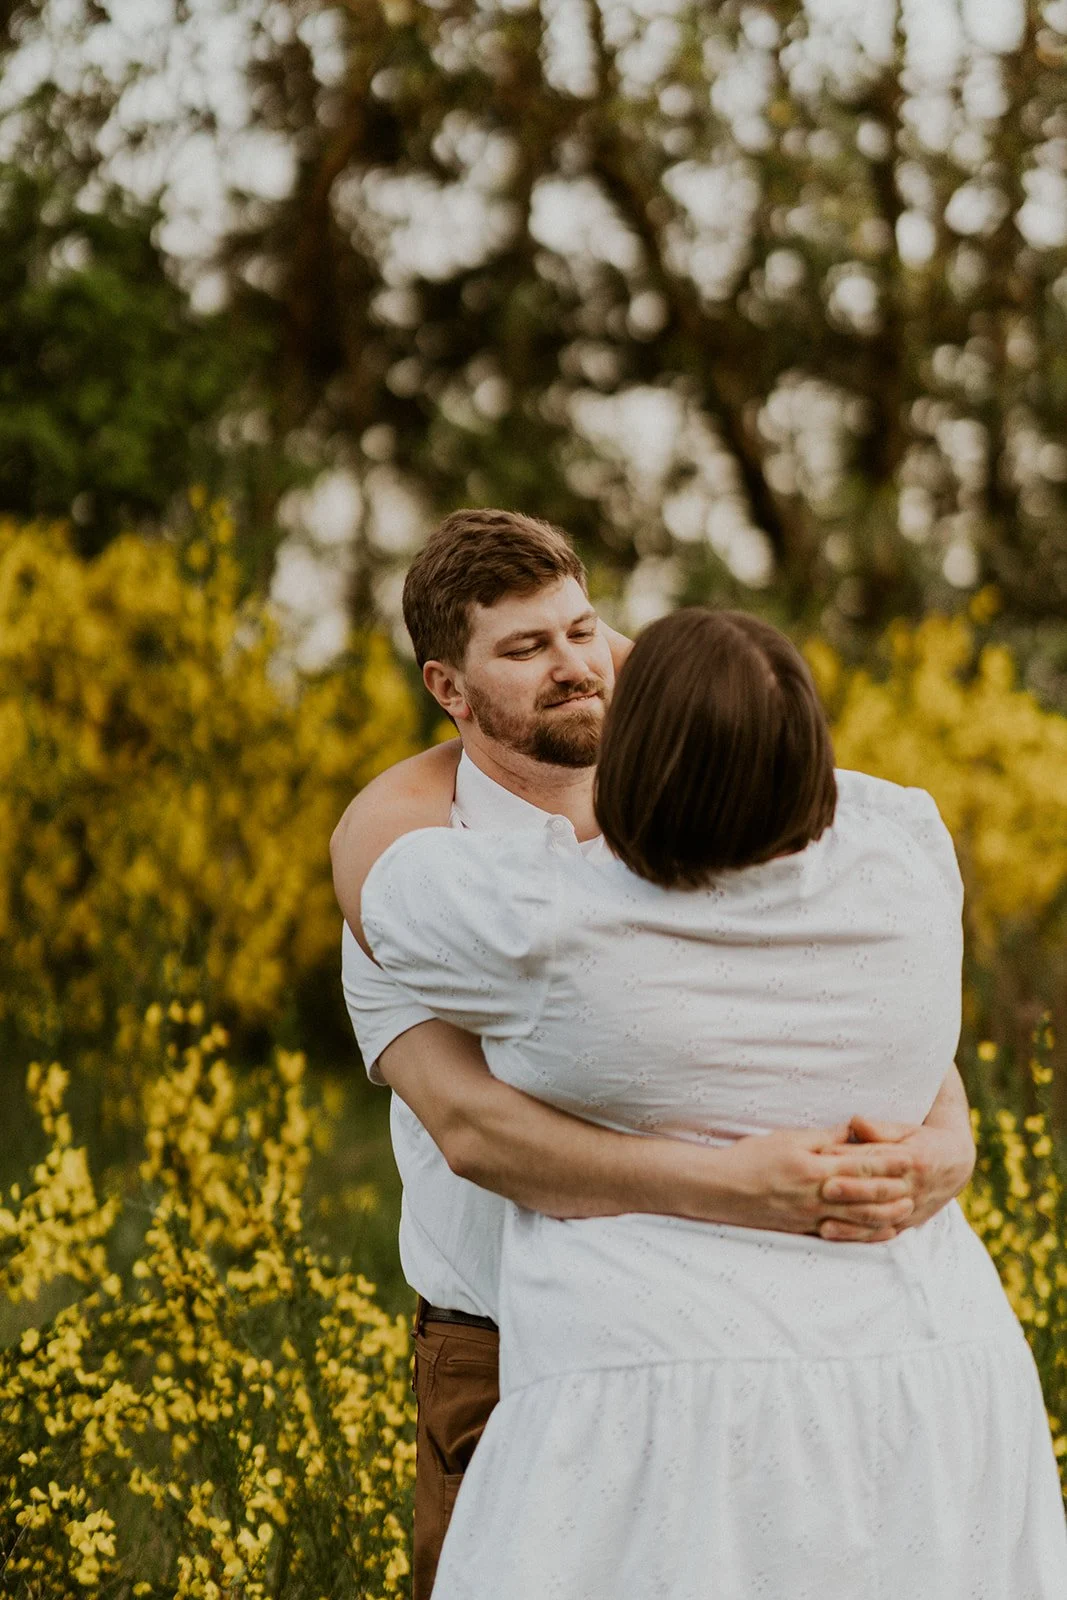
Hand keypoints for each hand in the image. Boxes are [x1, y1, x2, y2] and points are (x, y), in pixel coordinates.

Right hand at [715, 1126, 915, 1242]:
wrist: (721, 1189)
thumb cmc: (752, 1157)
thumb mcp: (788, 1139)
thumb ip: (822, 1138)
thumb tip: (851, 1132)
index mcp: (815, 1168)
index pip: (861, 1165)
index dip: (888, 1162)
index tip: (911, 1155)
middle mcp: (818, 1195)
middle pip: (866, 1195)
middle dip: (895, 1190)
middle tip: (920, 1184)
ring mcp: (812, 1216)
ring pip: (858, 1219)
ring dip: (886, 1214)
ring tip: (908, 1209)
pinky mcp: (805, 1228)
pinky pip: (843, 1234)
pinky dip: (865, 1233)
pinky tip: (881, 1232)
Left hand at [819, 1115, 975, 1238]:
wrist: (956, 1164)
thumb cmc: (924, 1141)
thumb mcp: (907, 1129)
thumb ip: (880, 1129)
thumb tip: (854, 1121)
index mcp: (913, 1158)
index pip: (877, 1158)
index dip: (851, 1156)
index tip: (824, 1154)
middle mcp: (913, 1186)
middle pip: (877, 1189)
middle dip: (851, 1190)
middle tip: (823, 1188)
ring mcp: (910, 1208)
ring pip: (879, 1216)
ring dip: (851, 1220)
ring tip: (824, 1221)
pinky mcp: (907, 1223)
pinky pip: (881, 1233)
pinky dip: (858, 1236)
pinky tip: (836, 1235)